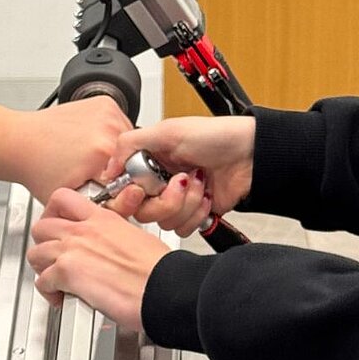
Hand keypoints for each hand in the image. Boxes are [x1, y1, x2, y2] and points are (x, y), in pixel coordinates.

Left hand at [8, 97, 132, 202]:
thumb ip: (105, 206)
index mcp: (104, 152)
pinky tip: (90, 140)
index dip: (122, 185)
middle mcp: (110, 129)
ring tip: (89, 154)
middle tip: (92, 169)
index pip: (133, 176)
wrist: (19, 141)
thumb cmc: (38, 168)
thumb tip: (132, 202)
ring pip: (130, 140)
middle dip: (118, 167)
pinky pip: (122, 124)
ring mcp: (109, 113)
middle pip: (132, 157)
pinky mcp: (106, 103)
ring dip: (118, 150)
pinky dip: (111, 133)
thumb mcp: (70, 199)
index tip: (107, 185)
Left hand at [27, 189, 167, 331]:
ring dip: (42, 267)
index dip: (55, 212)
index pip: (63, 199)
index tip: (59, 223)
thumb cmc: (160, 269)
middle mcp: (84, 230)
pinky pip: (41, 281)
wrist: (164, 287)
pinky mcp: (66, 273)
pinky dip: (48, 292)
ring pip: (35, 252)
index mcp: (104, 218)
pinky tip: (62, 297)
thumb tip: (114, 248)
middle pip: (42, 226)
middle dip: (43, 242)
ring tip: (54, 277)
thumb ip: (118, 238)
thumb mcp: (139, 239)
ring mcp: (72, 250)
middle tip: (53, 254)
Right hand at [100, 116, 254, 221]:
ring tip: (201, 183)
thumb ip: (129, 144)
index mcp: (149, 163)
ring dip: (186, 203)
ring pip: (165, 222)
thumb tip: (106, 168)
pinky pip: (186, 228)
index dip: (130, 197)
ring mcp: (179, 200)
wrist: (252, 153)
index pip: (124, 192)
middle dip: (166, 199)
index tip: (141, 190)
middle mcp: (161, 183)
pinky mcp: (197, 213)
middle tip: (182, 180)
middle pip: (143, 212)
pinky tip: (208, 196)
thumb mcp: (168, 130)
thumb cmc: (215, 136)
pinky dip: (198, 213)